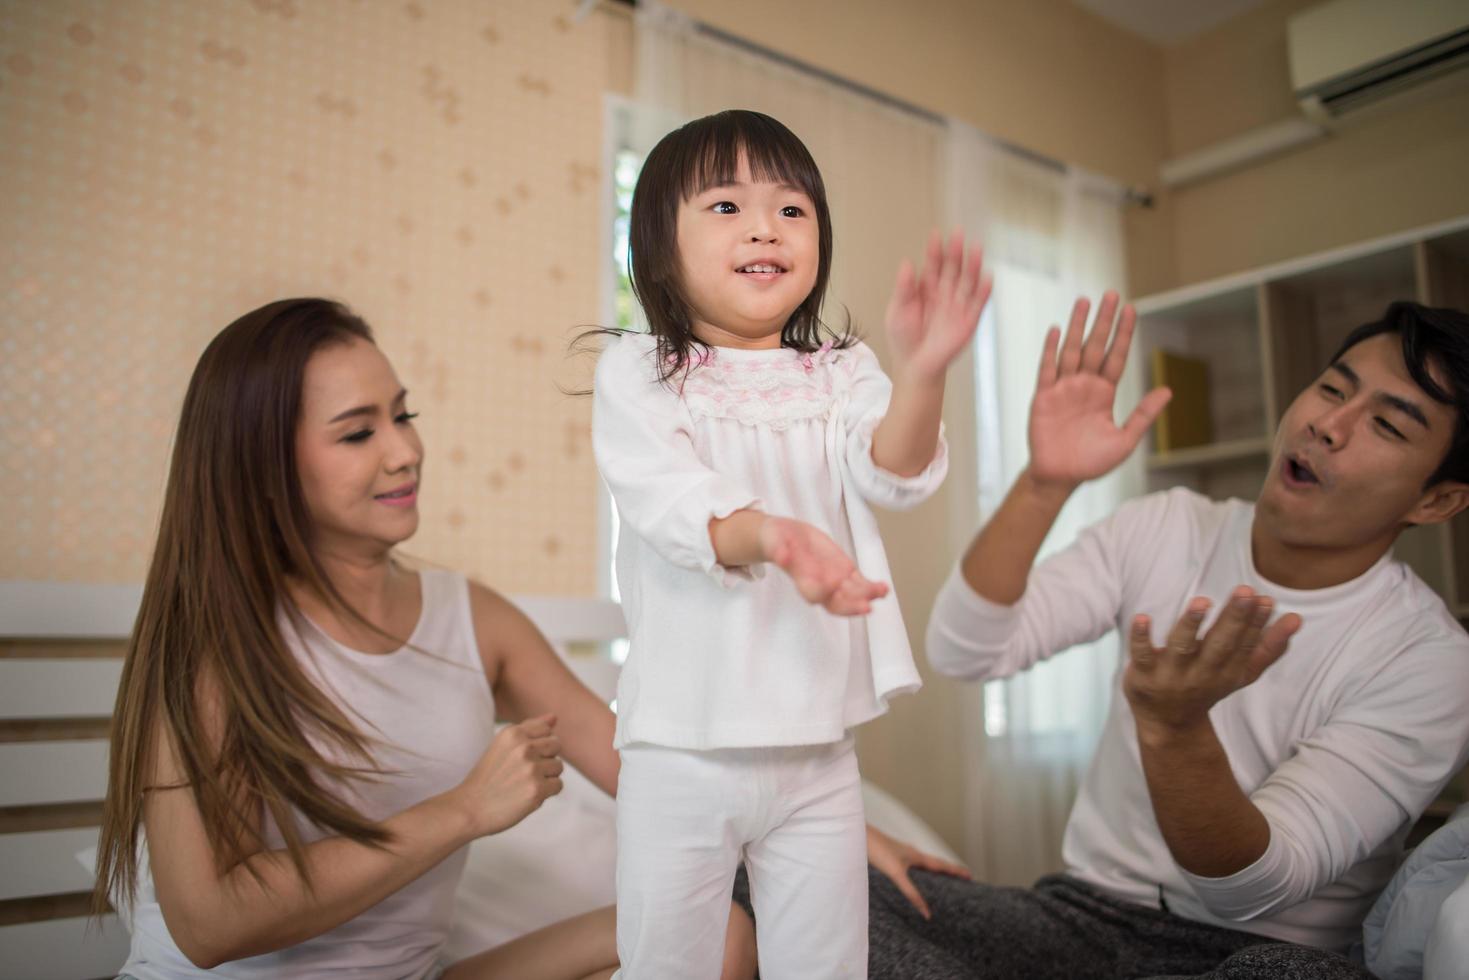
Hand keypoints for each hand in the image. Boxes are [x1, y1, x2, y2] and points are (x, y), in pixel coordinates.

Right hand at [455, 714, 563, 837]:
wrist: (470, 808)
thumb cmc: (488, 777)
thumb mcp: (503, 745)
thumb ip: (529, 728)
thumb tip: (554, 717)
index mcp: (513, 733)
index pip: (547, 729)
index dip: (538, 745)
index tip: (521, 757)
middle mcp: (523, 747)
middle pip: (556, 745)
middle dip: (545, 759)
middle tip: (523, 772)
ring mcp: (531, 768)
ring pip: (558, 766)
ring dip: (546, 777)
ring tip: (523, 784)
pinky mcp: (537, 789)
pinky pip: (558, 785)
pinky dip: (546, 792)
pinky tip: (527, 794)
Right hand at [760, 516, 888, 615]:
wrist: (785, 537)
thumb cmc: (778, 541)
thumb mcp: (775, 540)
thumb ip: (778, 549)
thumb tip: (781, 555)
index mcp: (801, 579)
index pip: (812, 591)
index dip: (820, 591)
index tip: (829, 587)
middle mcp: (819, 585)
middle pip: (835, 602)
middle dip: (851, 605)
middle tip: (865, 606)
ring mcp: (834, 581)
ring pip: (851, 595)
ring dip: (866, 596)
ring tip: (881, 592)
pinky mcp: (844, 572)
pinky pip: (860, 584)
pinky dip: (872, 588)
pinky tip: (883, 589)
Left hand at [866, 823, 970, 919]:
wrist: (859, 835)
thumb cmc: (878, 851)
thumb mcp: (896, 874)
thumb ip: (911, 893)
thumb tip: (927, 912)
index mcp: (917, 856)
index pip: (942, 865)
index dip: (956, 871)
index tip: (970, 875)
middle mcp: (912, 853)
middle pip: (936, 863)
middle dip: (949, 870)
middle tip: (962, 877)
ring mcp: (902, 852)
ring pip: (924, 862)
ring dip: (935, 869)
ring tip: (943, 876)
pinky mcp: (893, 854)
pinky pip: (913, 863)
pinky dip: (920, 869)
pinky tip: (914, 872)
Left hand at [885, 229, 991, 382]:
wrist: (915, 365)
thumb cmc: (904, 338)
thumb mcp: (897, 311)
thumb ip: (903, 288)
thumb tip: (907, 263)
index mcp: (927, 288)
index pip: (933, 265)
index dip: (935, 250)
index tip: (936, 234)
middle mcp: (945, 294)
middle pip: (952, 269)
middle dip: (956, 252)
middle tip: (959, 234)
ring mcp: (958, 306)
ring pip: (968, 282)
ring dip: (973, 266)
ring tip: (977, 249)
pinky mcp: (968, 321)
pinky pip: (977, 304)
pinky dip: (983, 292)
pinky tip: (987, 277)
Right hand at [1029, 292, 1171, 489]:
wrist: (1060, 477)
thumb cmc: (1092, 463)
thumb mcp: (1125, 440)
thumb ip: (1143, 415)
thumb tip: (1168, 391)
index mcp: (1104, 393)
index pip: (1116, 357)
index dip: (1123, 334)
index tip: (1131, 309)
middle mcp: (1084, 385)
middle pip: (1096, 346)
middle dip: (1104, 321)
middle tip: (1111, 294)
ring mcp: (1063, 389)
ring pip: (1072, 351)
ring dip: (1078, 326)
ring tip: (1084, 301)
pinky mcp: (1043, 397)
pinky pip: (1047, 369)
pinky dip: (1051, 350)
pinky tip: (1057, 331)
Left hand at [1124, 589, 1301, 735]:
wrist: (1168, 724)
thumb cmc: (1208, 685)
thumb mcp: (1241, 672)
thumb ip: (1269, 647)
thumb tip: (1297, 619)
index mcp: (1228, 672)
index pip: (1245, 645)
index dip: (1256, 623)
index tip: (1266, 599)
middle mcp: (1202, 674)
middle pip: (1220, 645)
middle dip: (1234, 618)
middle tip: (1245, 591)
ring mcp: (1171, 675)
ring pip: (1182, 648)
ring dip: (1191, 625)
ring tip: (1201, 602)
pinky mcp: (1143, 675)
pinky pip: (1140, 655)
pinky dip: (1141, 637)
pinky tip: (1143, 617)